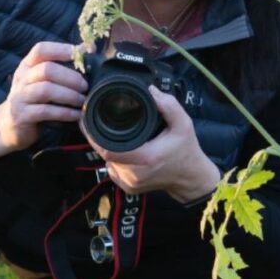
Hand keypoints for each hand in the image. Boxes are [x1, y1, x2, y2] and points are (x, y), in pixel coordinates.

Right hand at [0, 42, 87, 157]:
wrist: (9, 124)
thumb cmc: (33, 99)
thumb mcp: (41, 80)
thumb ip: (60, 67)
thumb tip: (89, 50)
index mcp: (27, 66)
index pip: (41, 50)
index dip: (62, 49)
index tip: (83, 53)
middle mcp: (22, 78)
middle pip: (46, 70)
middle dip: (70, 77)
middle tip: (85, 86)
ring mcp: (20, 97)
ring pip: (46, 90)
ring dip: (69, 95)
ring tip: (82, 101)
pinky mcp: (22, 116)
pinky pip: (45, 111)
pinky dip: (64, 113)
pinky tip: (76, 115)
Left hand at [84, 86, 220, 202]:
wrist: (191, 178)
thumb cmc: (187, 150)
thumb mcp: (183, 124)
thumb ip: (169, 105)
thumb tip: (151, 90)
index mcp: (146, 158)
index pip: (108, 149)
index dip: (94, 135)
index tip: (88, 121)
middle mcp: (135, 173)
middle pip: (104, 154)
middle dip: (98, 138)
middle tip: (97, 123)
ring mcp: (130, 183)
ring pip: (108, 162)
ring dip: (108, 148)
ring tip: (113, 136)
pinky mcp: (129, 188)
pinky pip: (113, 171)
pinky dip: (113, 160)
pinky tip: (122, 151)